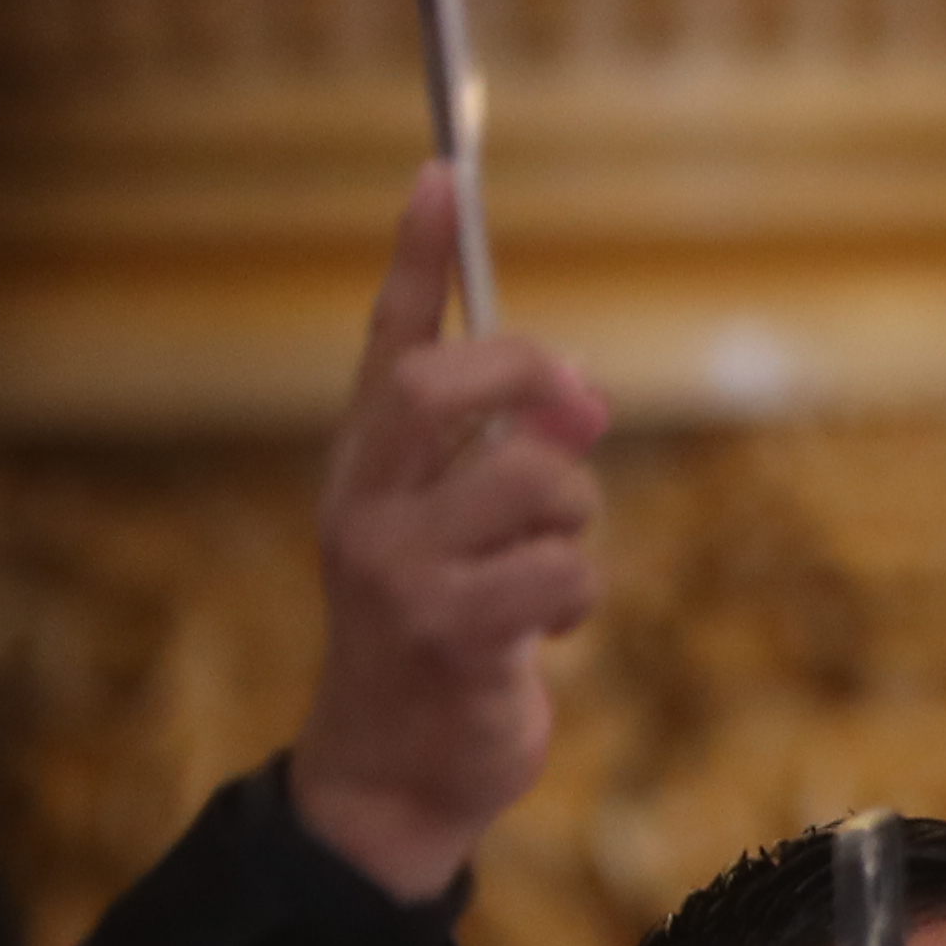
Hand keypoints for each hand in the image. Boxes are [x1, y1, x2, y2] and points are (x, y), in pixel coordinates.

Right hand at [291, 165, 609, 902]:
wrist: (396, 770)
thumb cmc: (445, 640)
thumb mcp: (466, 539)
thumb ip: (511, 462)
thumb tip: (578, 402)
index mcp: (365, 471)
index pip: (386, 345)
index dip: (415, 260)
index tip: (441, 174)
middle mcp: (364, 505)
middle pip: (443, 386)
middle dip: (529, 378)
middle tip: (579, 412)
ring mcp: (398, 567)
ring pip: (531, 478)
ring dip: (576, 515)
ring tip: (555, 566)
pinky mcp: (449, 631)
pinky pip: (562, 568)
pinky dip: (580, 592)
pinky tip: (550, 626)